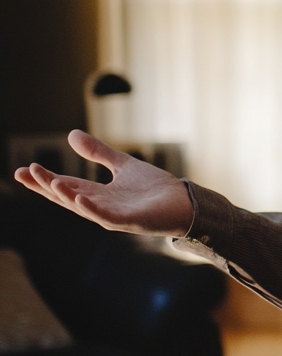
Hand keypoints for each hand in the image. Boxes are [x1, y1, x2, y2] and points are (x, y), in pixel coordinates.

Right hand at [13, 130, 193, 236]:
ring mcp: (113, 216)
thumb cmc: (155, 188)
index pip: (64, 185)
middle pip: (66, 196)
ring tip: (49, 181)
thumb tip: (71, 134)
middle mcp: (100, 206)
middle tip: (24, 173)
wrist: (185, 202)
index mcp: (97, 194)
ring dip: (65, 195)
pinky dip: (91, 208)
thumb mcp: (123, 164)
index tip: (22, 170)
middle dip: (45, 186)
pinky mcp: (129, 222)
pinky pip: (105, 216)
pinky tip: (79, 198)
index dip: (43, 179)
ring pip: (82, 206)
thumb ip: (98, 152)